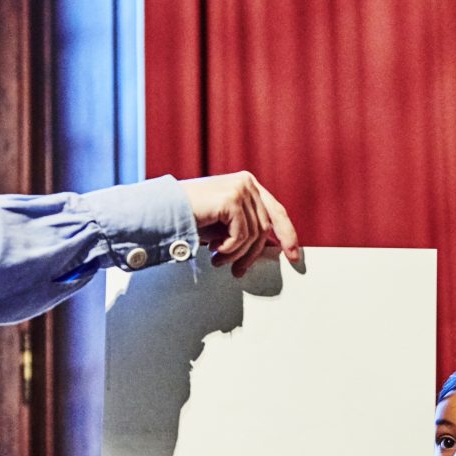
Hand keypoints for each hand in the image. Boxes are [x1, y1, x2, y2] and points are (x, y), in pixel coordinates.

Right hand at [180, 171, 301, 277]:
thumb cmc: (189, 218)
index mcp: (247, 184)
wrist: (162, 212)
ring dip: (236, 255)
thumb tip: (271, 247)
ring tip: (218, 261)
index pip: (276, 212)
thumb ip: (246, 228)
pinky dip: (229, 249)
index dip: (287, 235)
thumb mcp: (224, 224)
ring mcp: (240, 188)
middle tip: (238, 272)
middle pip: (265, 227)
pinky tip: (213, 251)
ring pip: (254, 234)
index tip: (293, 257)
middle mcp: (246, 183)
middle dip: (251, 255)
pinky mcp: (231, 199)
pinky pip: (241, 235)